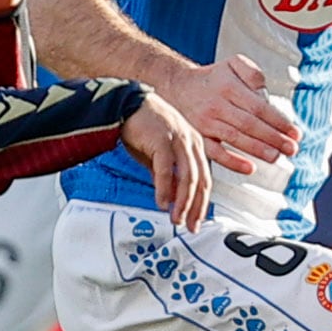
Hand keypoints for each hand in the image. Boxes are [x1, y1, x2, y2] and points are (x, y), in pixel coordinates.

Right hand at [120, 92, 211, 229]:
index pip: (205, 179)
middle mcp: (191, 142)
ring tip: (176, 218)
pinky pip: (166, 170)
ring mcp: (178, 140)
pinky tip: (162, 202)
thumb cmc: (144, 127)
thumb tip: (171, 198)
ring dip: (182, 202)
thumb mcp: (160, 154)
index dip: (202, 204)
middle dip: (196, 207)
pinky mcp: (162, 139)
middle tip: (190, 225)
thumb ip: (168, 175)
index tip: (197, 221)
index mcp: (195, 145)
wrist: (126, 104)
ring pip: (187, 178)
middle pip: (200, 181)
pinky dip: (164, 189)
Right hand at [168, 53, 301, 175]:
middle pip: (249, 124)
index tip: (295, 132)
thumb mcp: (233, 64)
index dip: (279, 121)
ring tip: (276, 157)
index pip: (259, 106)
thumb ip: (253, 74)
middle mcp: (216, 104)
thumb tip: (266, 96)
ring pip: (234, 138)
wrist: (179, 86)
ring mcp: (205, 122)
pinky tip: (249, 168)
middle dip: (273, 138)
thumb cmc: (214, 78)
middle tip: (292, 148)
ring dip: (257, 149)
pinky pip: (214, 152)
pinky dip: (231, 161)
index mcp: (228, 86)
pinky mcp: (197, 136)